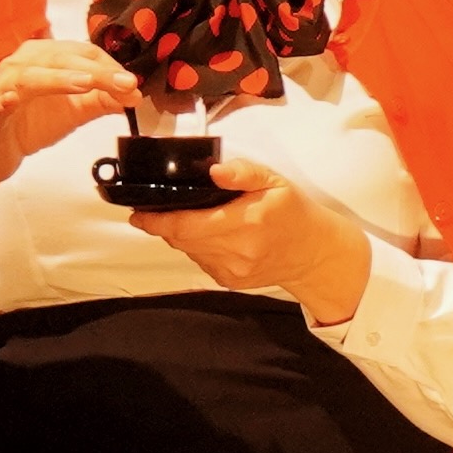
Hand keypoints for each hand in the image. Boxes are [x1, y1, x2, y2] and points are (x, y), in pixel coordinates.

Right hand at [0, 38, 140, 259]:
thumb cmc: (31, 123)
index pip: (84, 53)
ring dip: (60, 78)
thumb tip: (133, 94)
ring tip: (87, 84)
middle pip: (63, 59)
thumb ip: (103, 100)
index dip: (111, 68)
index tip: (134, 86)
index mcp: (44, 57)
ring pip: (32, 75)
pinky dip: (6, 101)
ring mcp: (3, 86)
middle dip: (98, 72)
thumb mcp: (75, 111)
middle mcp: (22, 63)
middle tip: (126, 84)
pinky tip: (15, 101)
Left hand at [136, 156, 375, 325]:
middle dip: (164, 226)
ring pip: (189, 251)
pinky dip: (198, 248)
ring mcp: (233, 270)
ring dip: (181, 236)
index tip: (138, 214)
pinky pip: (201, 262)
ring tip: (187, 219)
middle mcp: (237, 250)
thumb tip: (215, 170)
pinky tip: (211, 235)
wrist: (315, 253)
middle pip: (182, 239)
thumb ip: (244, 172)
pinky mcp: (231, 281)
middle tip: (154, 212)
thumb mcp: (275, 181)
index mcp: (246, 222)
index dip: (157, 221)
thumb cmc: (294, 212)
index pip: (187, 225)